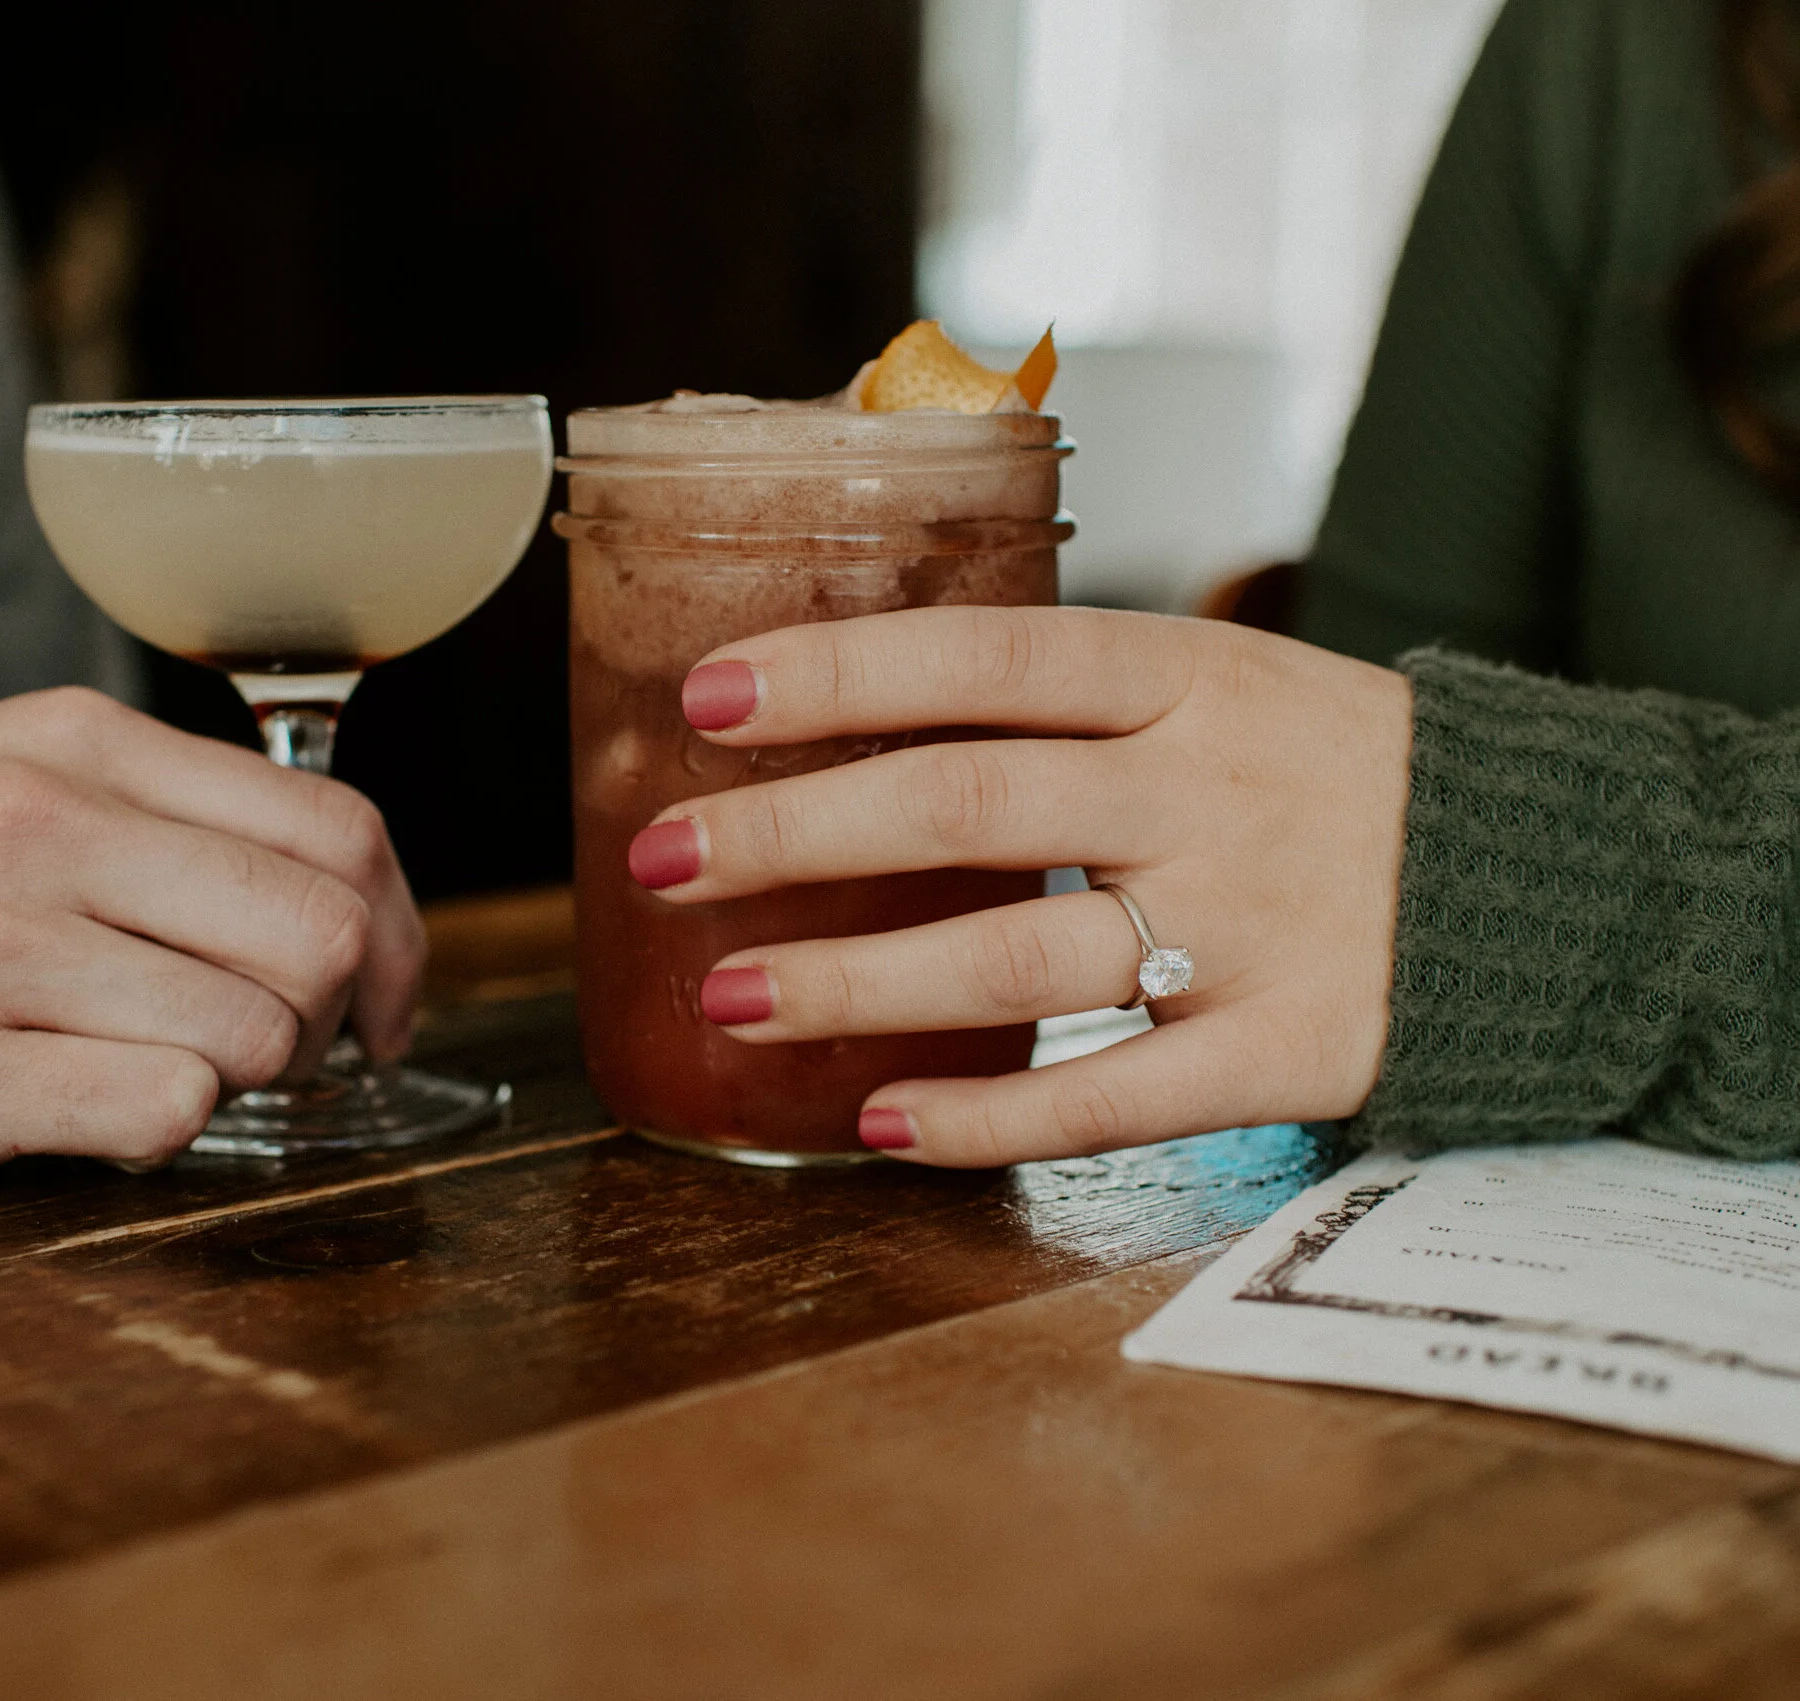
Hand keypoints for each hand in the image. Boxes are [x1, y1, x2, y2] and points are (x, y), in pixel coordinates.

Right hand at [0, 688, 421, 1183]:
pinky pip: (158, 1111)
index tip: (382, 995)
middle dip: (347, 1015)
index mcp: (65, 744)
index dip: (400, 928)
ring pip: (256, 1033)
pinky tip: (95, 1114)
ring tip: (164, 1071)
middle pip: (326, 933)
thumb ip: (130, 806)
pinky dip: (163, 1129)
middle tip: (297, 1054)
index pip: (336, 826)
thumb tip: (307, 881)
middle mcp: (36, 830)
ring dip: (246, 1078)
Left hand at [629, 606, 1413, 1165]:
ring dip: (858, 982)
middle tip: (663, 859)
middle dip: (798, 833)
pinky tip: (878, 1122)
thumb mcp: (1221, 682)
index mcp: (1187, 677)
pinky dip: (990, 1119)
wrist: (1552, 873)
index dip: (841, 673)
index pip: (986, 655)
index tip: (707, 696)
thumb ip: (1060, 697)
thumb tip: (844, 698)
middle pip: (971, 800)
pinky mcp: (1287, 1051)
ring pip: (1021, 958)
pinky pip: (1115, 1098)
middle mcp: (1208, 790)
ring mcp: (1251, 925)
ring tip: (728, 996)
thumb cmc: (1327, 771)